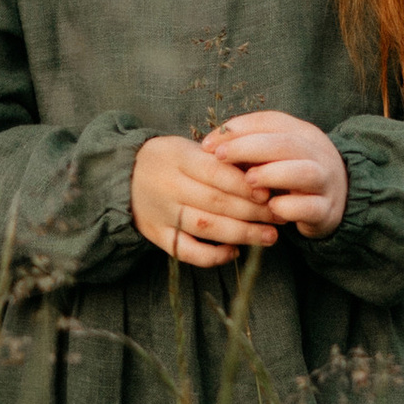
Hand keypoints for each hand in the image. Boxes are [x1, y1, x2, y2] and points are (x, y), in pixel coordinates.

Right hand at [132, 131, 280, 267]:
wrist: (124, 176)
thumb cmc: (169, 160)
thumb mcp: (189, 148)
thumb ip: (221, 161)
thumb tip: (264, 176)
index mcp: (178, 157)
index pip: (216, 172)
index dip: (245, 185)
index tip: (270, 193)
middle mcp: (168, 186)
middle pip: (216, 202)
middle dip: (253, 211)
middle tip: (280, 216)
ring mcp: (161, 213)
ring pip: (206, 227)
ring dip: (242, 234)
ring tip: (269, 237)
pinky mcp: (156, 235)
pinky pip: (186, 251)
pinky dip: (212, 256)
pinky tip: (234, 252)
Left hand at [203, 110, 347, 239]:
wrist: (339, 199)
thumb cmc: (293, 174)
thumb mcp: (275, 155)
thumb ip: (248, 148)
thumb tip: (210, 145)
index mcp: (303, 133)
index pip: (271, 121)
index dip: (238, 129)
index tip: (208, 144)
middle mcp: (317, 153)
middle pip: (286, 143)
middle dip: (249, 147)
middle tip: (221, 156)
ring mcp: (326, 182)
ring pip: (304, 172)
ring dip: (272, 174)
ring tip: (248, 180)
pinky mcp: (326, 210)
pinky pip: (310, 207)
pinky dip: (290, 207)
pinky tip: (271, 209)